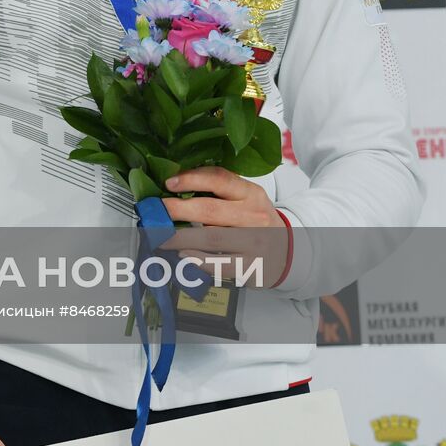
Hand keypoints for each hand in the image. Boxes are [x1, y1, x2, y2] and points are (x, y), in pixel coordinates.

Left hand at [160, 167, 286, 286]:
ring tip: (160, 235)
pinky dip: (198, 260)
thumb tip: (175, 186)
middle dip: (178, 209)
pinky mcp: (251, 266)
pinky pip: (219, 264)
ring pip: (211, 238)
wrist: (289, 252)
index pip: (221, 179)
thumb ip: (219, 192)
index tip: (169, 183)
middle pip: (210, 210)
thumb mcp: (247, 200)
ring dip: (180, 237)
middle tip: (156, 211)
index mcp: (251, 194)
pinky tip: (183, 255)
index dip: (192, 179)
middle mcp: (254, 216)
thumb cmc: (257, 222)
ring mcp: (254, 243)